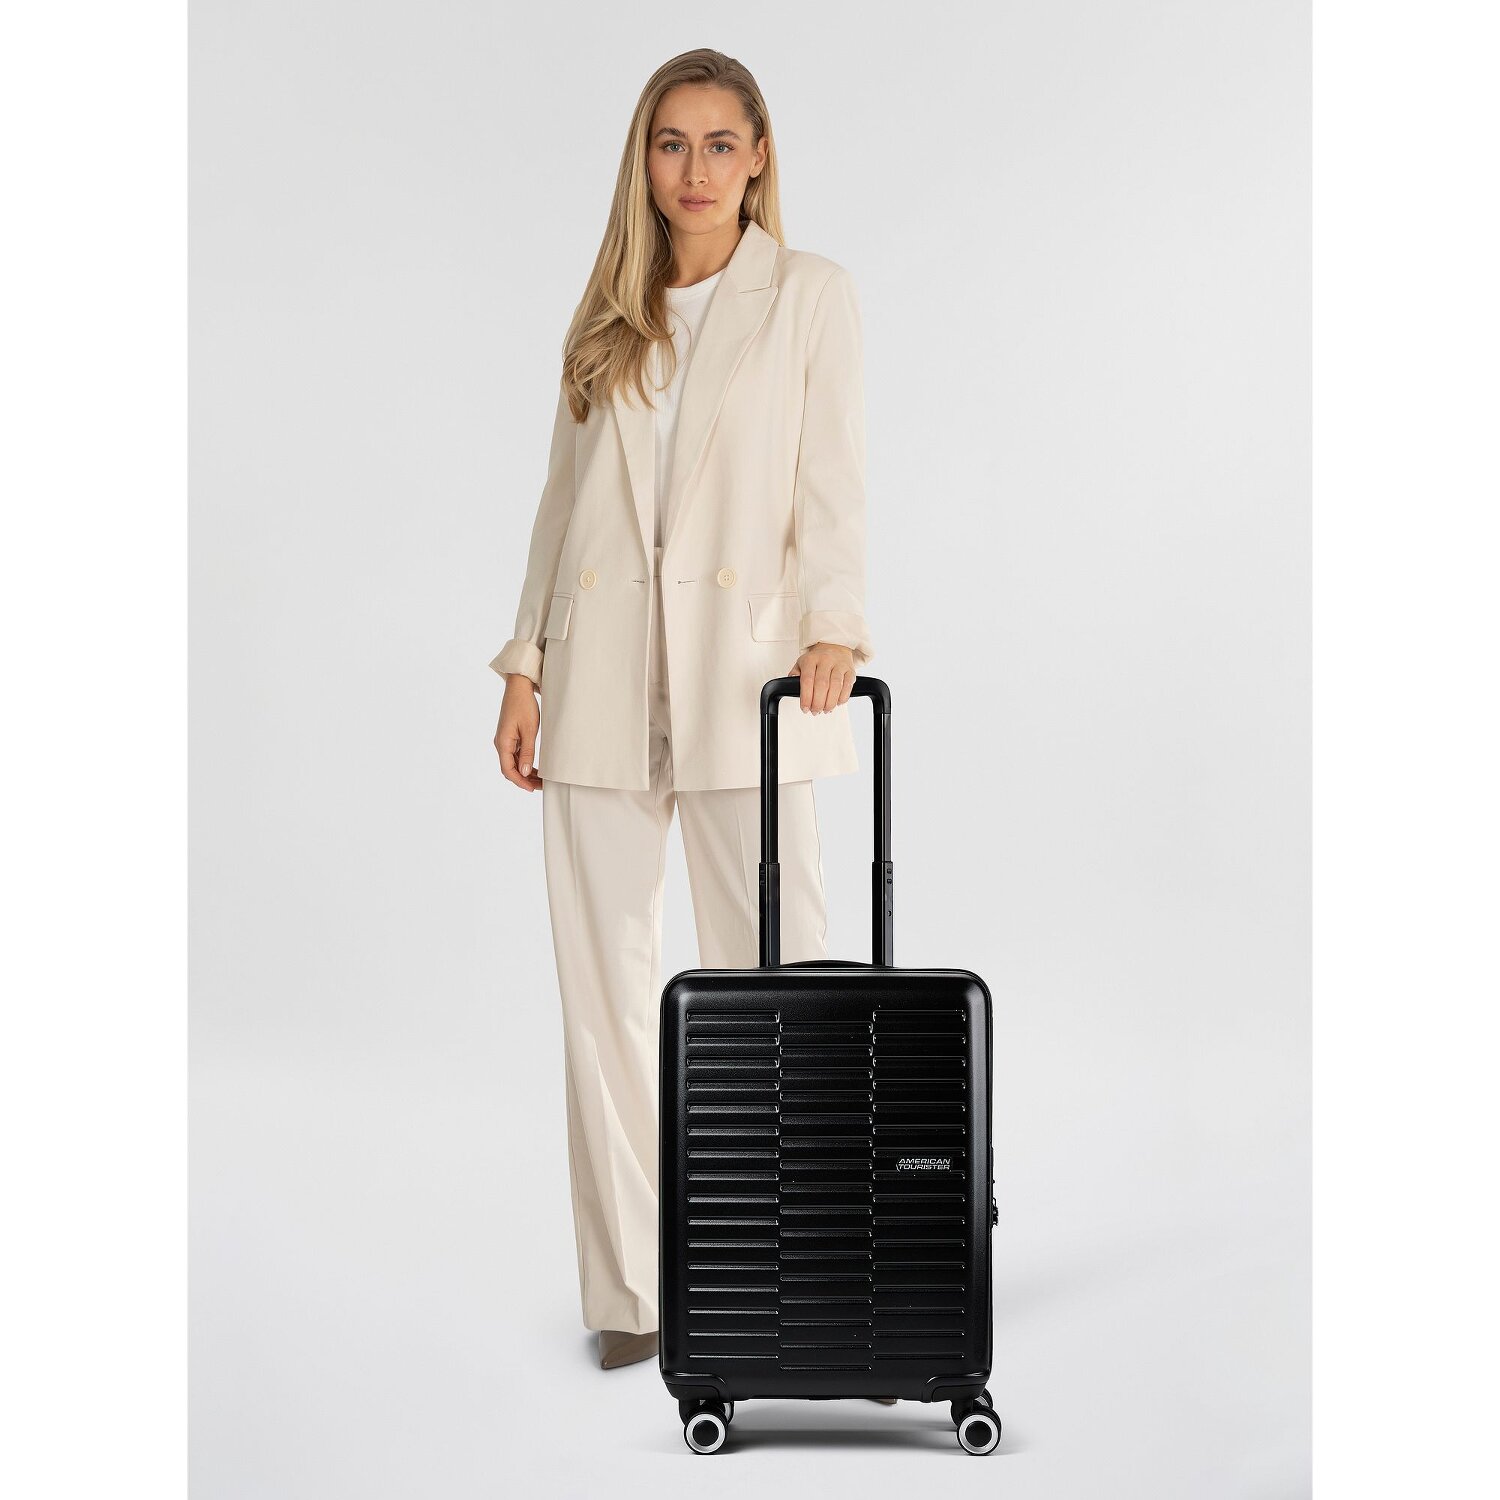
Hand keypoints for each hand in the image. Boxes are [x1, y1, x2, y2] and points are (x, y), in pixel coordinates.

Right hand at [495, 673, 542, 789]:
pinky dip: (524, 763)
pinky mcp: (509, 737)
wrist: (519, 688)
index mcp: (503, 743)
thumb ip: (527, 752)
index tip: (533, 789)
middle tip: (541, 786)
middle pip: (510, 769)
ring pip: (513, 763)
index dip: (520, 782)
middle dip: (524, 779)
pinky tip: (535, 767)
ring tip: (541, 779)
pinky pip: (515, 755)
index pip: (508, 770)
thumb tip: (525, 772)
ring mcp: (505, 740)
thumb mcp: (529, 730)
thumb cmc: (524, 706)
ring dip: (525, 772)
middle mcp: (501, 743)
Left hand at [788, 642, 855, 714]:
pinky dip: (842, 698)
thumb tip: (791, 686)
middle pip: (822, 684)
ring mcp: (839, 665)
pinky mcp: (850, 670)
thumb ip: (795, 675)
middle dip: (818, 702)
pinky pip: (847, 686)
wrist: (834, 646)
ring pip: (836, 686)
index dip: (806, 697)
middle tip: (815, 711)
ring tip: (826, 709)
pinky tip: (836, 703)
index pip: (807, 680)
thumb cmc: (817, 659)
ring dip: (830, 702)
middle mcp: (826, 660)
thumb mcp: (802, 663)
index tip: (805, 708)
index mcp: (811, 659)